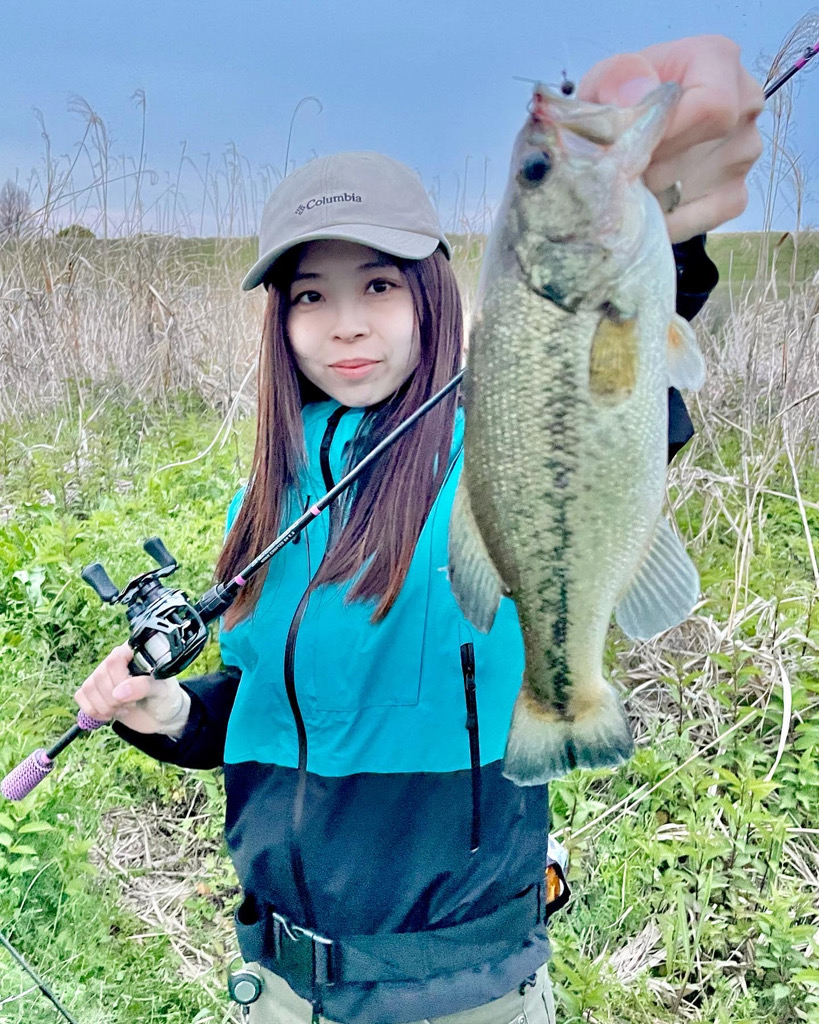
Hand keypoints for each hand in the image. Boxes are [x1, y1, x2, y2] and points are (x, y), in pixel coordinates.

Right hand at [74, 643, 190, 736]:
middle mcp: (115, 660)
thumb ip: (143, 687)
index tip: (133, 696)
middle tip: (132, 704)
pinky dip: (93, 710)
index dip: (119, 681)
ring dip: (104, 706)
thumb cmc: (166, 697)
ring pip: (88, 688)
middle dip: (114, 699)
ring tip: (124, 708)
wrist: (162, 715)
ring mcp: (103, 675)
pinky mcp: (95, 690)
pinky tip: (110, 713)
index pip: (114, 660)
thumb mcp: (161, 690)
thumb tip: (118, 692)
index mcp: (134, 653)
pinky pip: (81, 696)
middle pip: (99, 677)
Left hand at [577, 35, 764, 242]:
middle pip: (697, 151)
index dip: (666, 136)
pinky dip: (663, 222)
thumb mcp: (606, 80)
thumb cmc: (622, 101)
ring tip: (630, 182)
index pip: (712, 106)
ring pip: (691, 189)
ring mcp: (745, 153)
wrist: (634, 133)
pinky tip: (645, 206)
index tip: (630, 149)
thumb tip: (638, 96)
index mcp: (719, 60)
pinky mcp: (736, 195)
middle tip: (619, 169)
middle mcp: (745, 103)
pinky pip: (699, 220)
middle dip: (648, 167)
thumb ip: (618, 79)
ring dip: (650, 196)